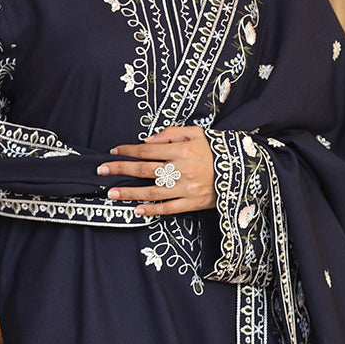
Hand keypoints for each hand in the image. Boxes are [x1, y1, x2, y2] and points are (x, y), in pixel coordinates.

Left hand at [98, 126, 215, 216]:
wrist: (243, 171)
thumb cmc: (216, 150)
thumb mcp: (197, 133)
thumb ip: (171, 133)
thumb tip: (146, 141)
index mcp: (182, 150)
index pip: (147, 150)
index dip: (128, 151)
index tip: (113, 152)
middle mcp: (182, 169)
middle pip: (144, 170)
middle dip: (120, 169)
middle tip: (101, 170)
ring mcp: (187, 188)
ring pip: (152, 191)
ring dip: (129, 193)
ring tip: (111, 193)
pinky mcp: (193, 203)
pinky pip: (168, 209)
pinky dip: (152, 210)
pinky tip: (137, 210)